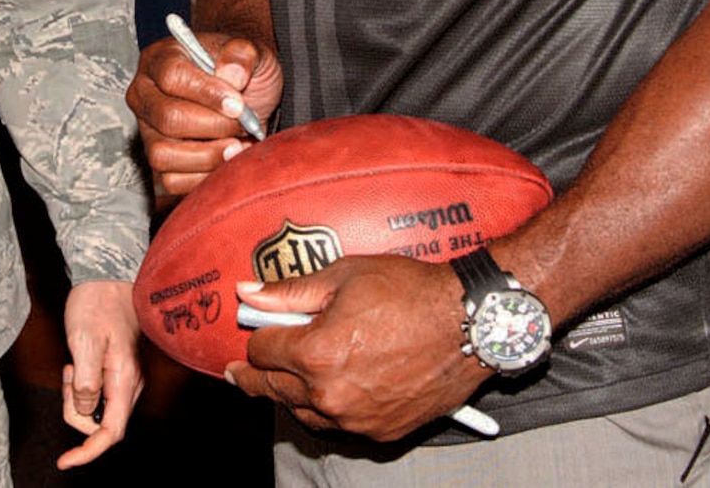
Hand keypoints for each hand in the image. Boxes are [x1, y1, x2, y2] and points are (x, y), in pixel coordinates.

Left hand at [54, 279, 143, 468]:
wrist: (106, 277)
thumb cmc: (96, 304)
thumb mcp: (84, 341)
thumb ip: (85, 382)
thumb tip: (84, 411)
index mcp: (125, 379)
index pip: (111, 432)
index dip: (88, 452)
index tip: (65, 461)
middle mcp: (130, 384)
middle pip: (99, 423)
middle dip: (74, 409)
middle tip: (66, 373)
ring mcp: (125, 378)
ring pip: (96, 409)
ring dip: (76, 395)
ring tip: (72, 362)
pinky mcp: (117, 372)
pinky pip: (95, 393)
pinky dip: (79, 385)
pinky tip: (76, 362)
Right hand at [125, 32, 282, 202]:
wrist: (244, 100)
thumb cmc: (240, 72)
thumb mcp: (250, 50)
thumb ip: (242, 53)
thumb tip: (232, 75)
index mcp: (160, 59)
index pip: (172, 76)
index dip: (207, 93)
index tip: (238, 104)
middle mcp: (145, 95)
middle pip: (168, 118)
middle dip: (213, 126)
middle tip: (244, 125)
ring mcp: (147, 132)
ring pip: (163, 154)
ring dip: (208, 156)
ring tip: (238, 146)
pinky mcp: (158, 163)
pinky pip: (171, 181)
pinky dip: (204, 176)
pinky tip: (226, 161)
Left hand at [228, 255, 486, 440]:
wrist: (469, 324)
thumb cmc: (410, 292)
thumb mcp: (344, 277)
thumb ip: (290, 292)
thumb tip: (247, 293)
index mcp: (316, 353)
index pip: (262, 352)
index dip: (256, 336)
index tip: (254, 331)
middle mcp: (332, 394)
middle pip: (274, 390)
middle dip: (254, 376)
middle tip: (239, 373)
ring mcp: (357, 418)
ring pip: (304, 414)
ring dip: (291, 395)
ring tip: (286, 381)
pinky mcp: (382, 432)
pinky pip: (340, 425)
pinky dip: (329, 409)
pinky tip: (331, 391)